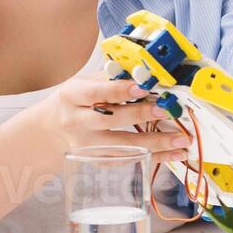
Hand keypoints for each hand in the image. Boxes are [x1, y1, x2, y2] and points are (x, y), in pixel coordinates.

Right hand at [27, 78, 191, 170]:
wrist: (50, 130)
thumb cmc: (76, 101)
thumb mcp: (84, 82)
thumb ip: (111, 77)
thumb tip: (146, 71)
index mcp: (72, 96)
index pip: (96, 92)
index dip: (119, 90)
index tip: (143, 87)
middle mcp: (77, 121)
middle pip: (109, 119)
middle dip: (141, 114)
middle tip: (167, 109)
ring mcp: (87, 145)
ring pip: (122, 145)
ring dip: (155, 143)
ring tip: (182, 138)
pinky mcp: (98, 160)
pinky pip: (129, 160)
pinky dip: (154, 157)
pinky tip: (175, 153)